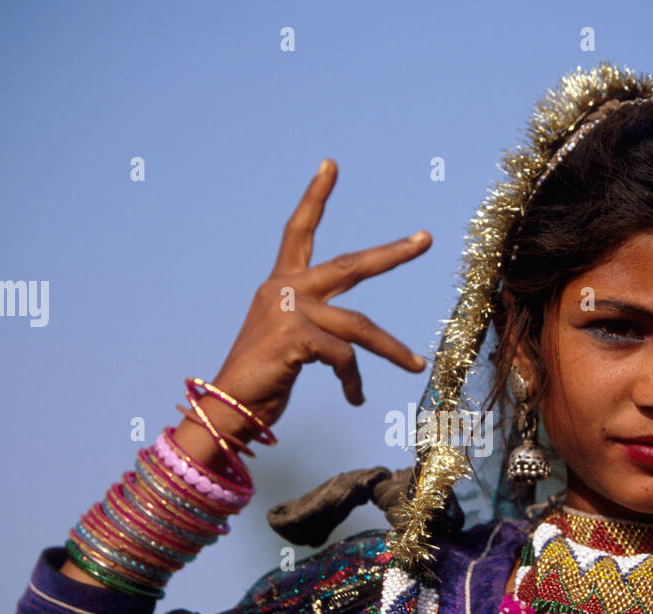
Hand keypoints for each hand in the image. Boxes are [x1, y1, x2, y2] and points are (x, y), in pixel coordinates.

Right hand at [189, 158, 430, 446]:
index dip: (315, 197)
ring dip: (392, 350)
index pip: (298, 231)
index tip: (330, 165)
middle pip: (350, 265)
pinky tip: (355, 398)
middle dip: (392, 253)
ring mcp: (289, 311)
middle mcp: (284, 289)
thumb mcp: (288, 343)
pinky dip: (354, 380)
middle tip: (425, 238)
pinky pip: (344, 356)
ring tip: (416, 367)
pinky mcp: (294, 337)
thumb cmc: (260, 381)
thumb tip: (350, 341)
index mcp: (280, 285)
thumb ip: (314, 326)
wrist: (226, 408)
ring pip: (360, 326)